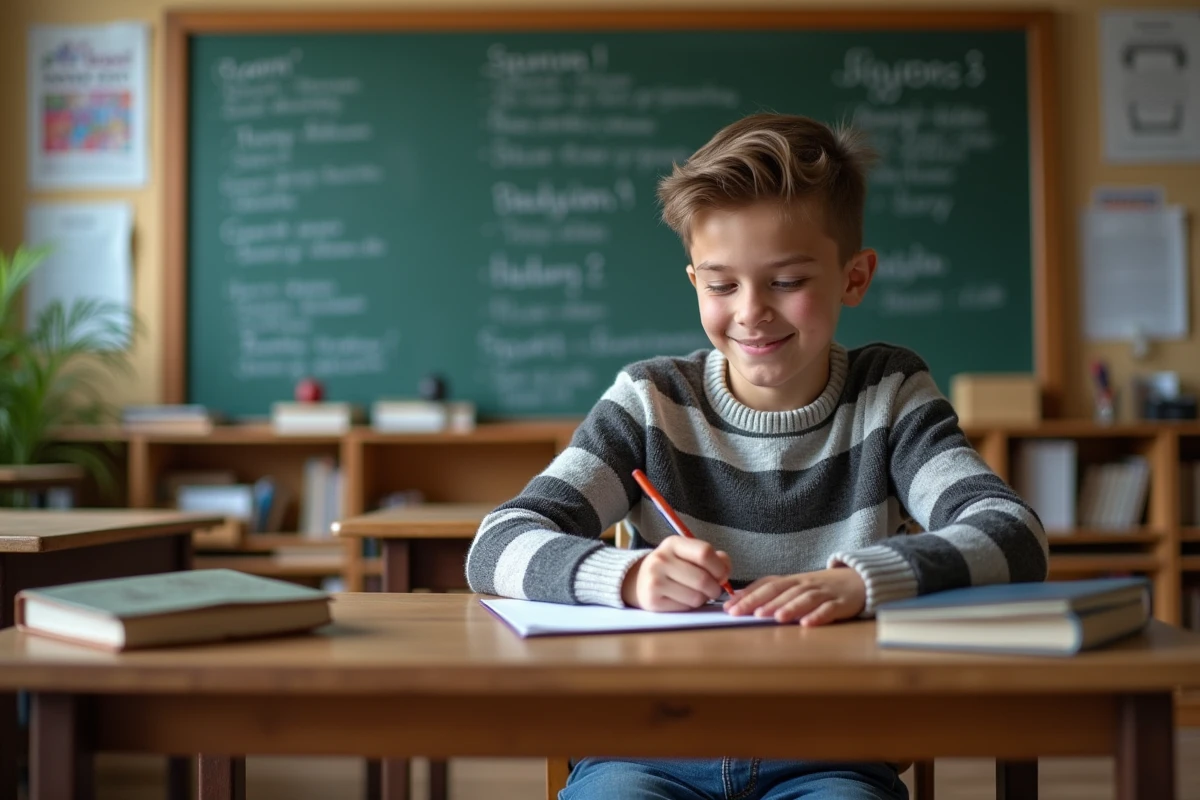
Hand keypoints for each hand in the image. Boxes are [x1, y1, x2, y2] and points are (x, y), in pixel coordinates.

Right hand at [621, 536, 731, 611]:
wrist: (639, 581)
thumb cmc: (672, 567)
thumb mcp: (688, 554)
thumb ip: (712, 558)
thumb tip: (725, 569)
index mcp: (673, 543)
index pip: (704, 553)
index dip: (719, 567)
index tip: (722, 575)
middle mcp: (661, 560)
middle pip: (703, 578)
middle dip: (715, 588)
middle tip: (712, 590)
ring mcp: (655, 581)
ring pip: (696, 597)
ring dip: (703, 599)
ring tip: (696, 594)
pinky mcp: (653, 601)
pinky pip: (685, 608)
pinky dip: (690, 606)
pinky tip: (683, 599)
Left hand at [723, 567, 865, 625]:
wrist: (859, 580)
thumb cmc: (820, 588)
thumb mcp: (795, 586)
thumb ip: (771, 592)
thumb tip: (739, 600)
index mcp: (792, 581)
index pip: (766, 585)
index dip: (747, 595)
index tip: (729, 607)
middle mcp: (805, 584)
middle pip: (781, 591)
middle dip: (760, 601)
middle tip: (743, 613)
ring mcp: (824, 593)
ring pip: (804, 599)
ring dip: (788, 607)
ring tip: (774, 618)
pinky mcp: (841, 604)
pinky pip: (829, 610)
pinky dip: (818, 616)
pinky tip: (807, 624)